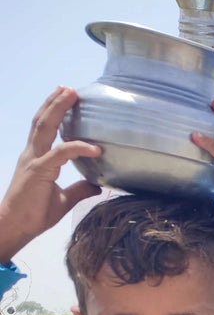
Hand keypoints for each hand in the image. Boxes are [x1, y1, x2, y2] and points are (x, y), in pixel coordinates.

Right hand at [0, 86, 100, 263]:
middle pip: (42, 121)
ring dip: (58, 109)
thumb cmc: (35, 214)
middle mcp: (33, 154)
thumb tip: (97, 185)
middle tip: (70, 88)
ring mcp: (34, 160)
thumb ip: (79, 189)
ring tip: (71, 93)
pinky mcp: (39, 171)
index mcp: (37, 159)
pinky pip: (61, 154)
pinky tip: (95, 148)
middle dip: (55, 103)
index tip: (68, 102)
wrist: (16, 226)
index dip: (56, 115)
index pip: (45, 130)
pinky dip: (78, 148)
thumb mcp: (64, 199)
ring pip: (45, 127)